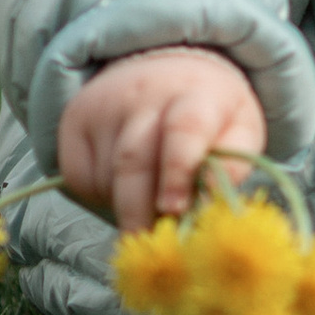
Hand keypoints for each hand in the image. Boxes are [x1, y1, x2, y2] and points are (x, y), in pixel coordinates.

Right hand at [59, 48, 267, 229]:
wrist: (165, 70)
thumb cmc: (210, 114)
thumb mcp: (240, 131)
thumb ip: (232, 166)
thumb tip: (209, 203)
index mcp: (198, 94)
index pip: (184, 129)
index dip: (177, 172)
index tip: (174, 210)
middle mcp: (146, 93)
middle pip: (134, 160)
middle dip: (140, 211)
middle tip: (151, 244)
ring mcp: (105, 105)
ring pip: (106, 176)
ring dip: (125, 206)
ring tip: (148, 209)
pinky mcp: (75, 121)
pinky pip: (80, 178)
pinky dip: (100, 197)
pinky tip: (123, 190)